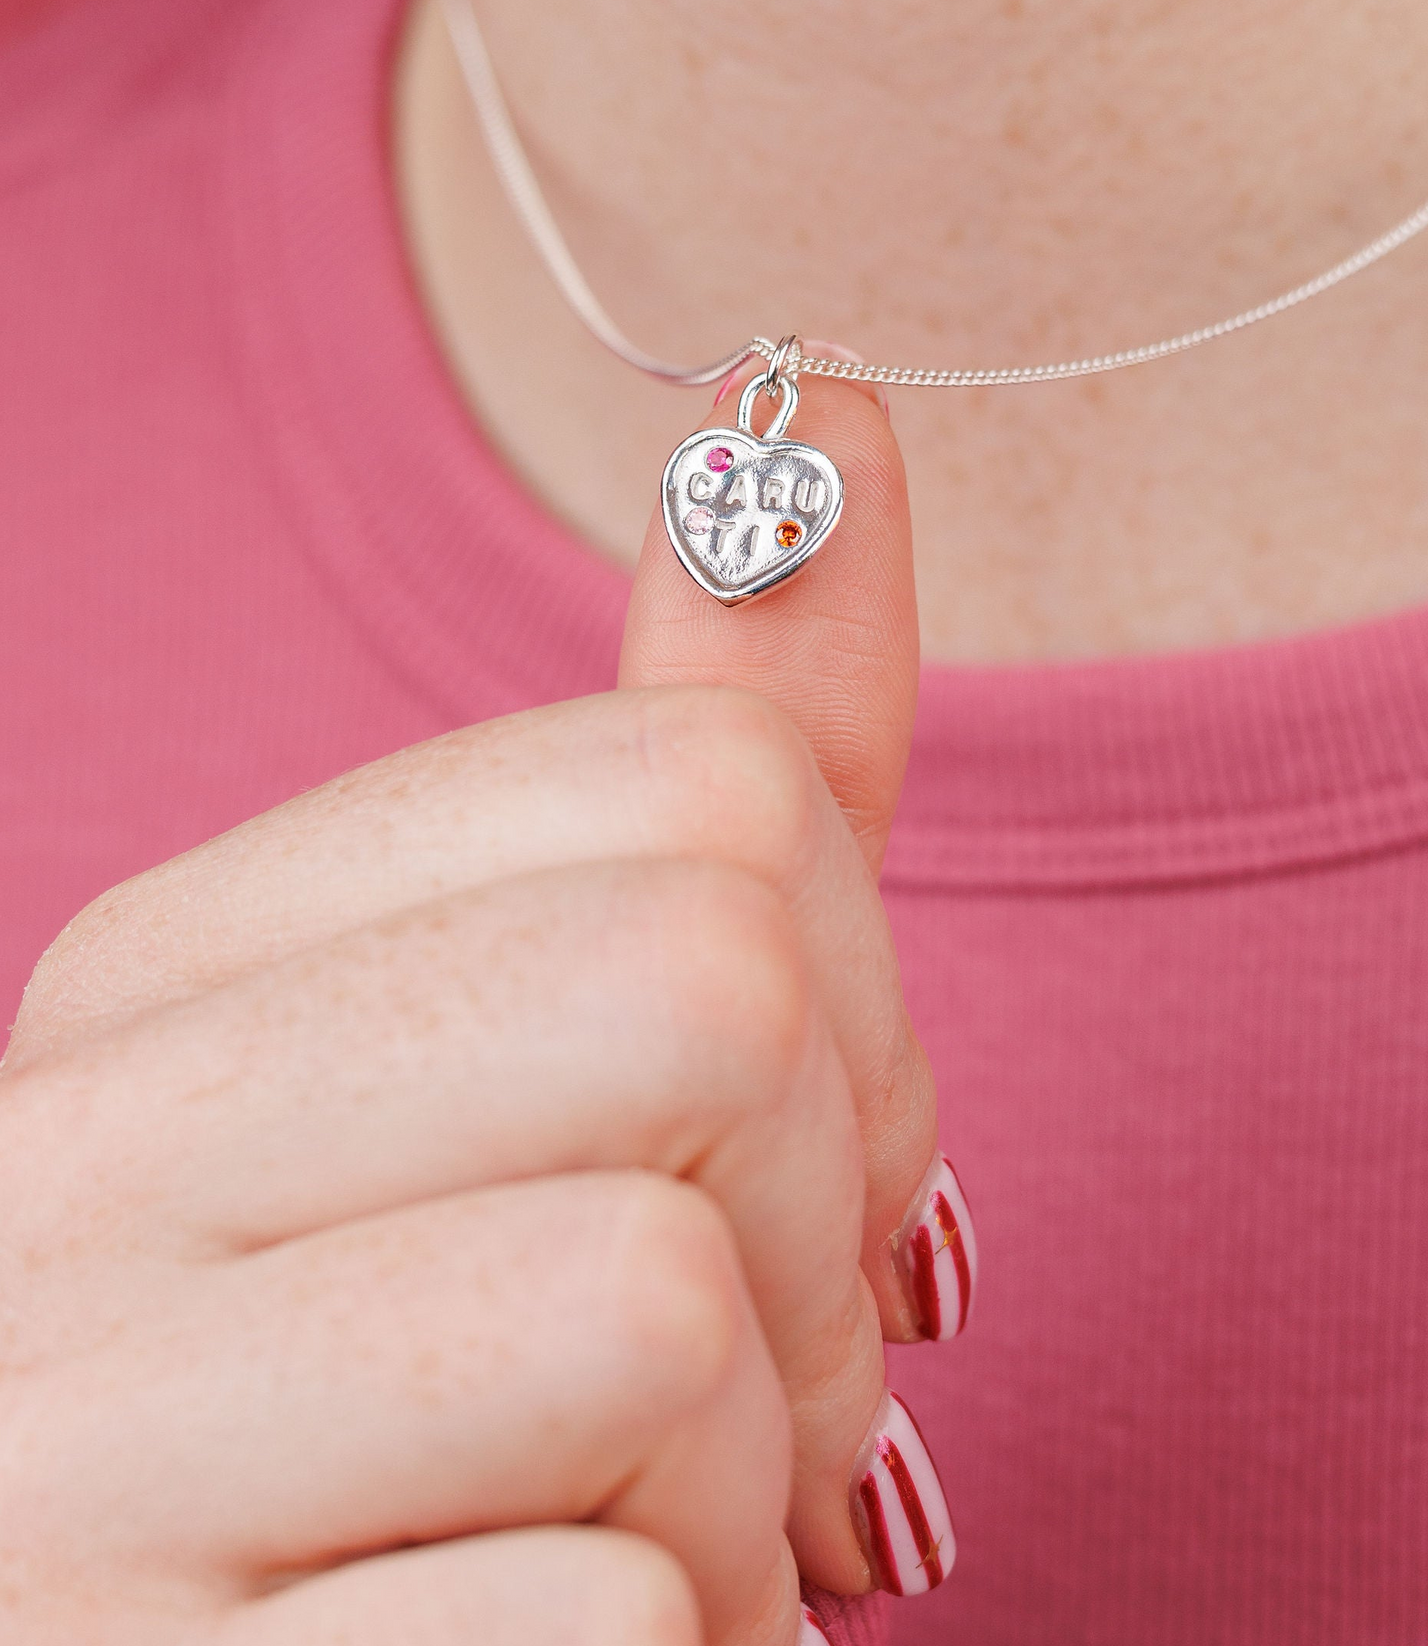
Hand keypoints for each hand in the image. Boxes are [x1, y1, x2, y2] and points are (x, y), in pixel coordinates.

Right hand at [0, 379, 967, 1642]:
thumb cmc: (443, 1413)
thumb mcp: (556, 1054)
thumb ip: (708, 754)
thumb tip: (836, 408)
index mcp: (156, 974)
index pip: (697, 797)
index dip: (845, 1003)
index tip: (772, 1155)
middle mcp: (66, 1163)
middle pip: (712, 989)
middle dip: (820, 1225)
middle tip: (733, 1380)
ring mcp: (76, 1463)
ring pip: (666, 1311)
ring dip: (748, 1481)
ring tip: (630, 1535)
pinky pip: (622, 1629)